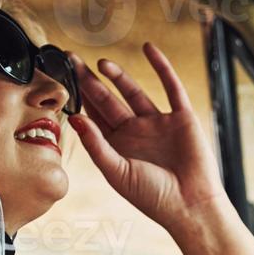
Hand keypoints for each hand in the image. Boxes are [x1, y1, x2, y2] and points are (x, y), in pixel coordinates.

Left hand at [66, 43, 229, 234]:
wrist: (191, 205)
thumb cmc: (153, 197)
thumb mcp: (117, 171)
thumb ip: (96, 144)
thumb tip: (75, 117)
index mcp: (118, 147)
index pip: (94, 117)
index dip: (78, 98)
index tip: (62, 79)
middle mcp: (136, 133)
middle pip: (108, 100)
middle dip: (90, 81)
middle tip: (72, 59)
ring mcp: (158, 123)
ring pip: (134, 92)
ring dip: (118, 76)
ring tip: (101, 62)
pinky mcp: (182, 117)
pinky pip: (171, 86)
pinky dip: (161, 67)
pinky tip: (149, 49)